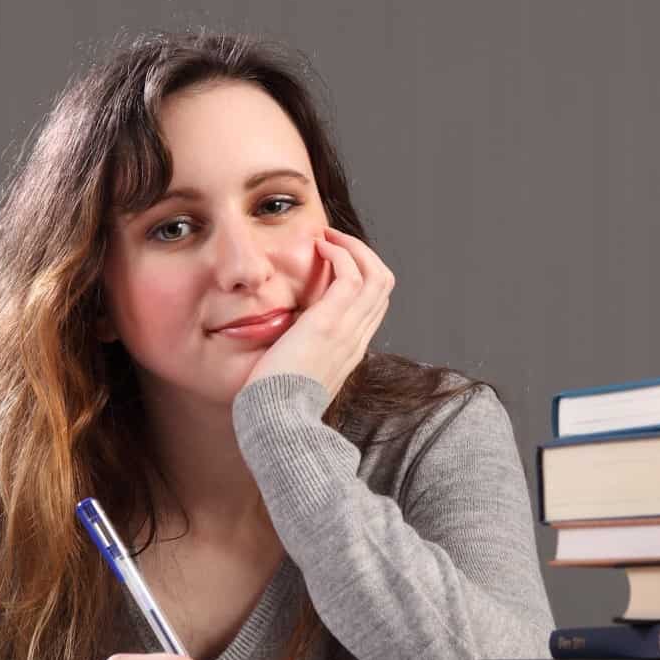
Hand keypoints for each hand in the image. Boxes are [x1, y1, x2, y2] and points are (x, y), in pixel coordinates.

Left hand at [245, 225, 394, 400]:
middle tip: (333, 241)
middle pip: (383, 286)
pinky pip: (351, 275)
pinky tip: (318, 246)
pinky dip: (341, 252)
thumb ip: (301, 358)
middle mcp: (356, 340)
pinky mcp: (330, 323)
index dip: (360, 276)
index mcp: (350, 352)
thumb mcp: (297, 378)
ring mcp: (347, 331)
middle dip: (362, 255)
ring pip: (376, 274)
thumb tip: (286, 344)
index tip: (333, 262)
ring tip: (327, 237)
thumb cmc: (276, 406)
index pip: (373, 305)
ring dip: (353, 247)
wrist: (277, 423)